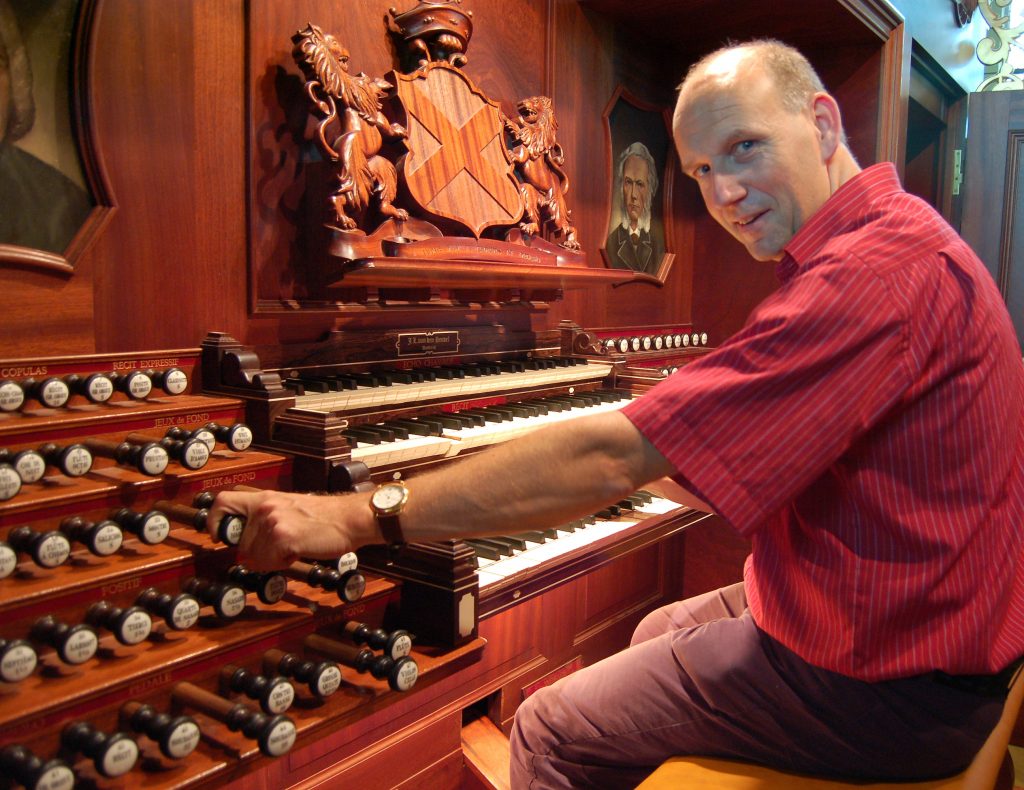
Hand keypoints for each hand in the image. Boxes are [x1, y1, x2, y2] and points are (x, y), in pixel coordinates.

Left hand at [207, 489, 371, 570]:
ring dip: (271, 559)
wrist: (350, 519)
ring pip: (254, 556)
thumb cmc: (326, 516)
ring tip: (293, 547)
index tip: (219, 535)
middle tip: (276, 550)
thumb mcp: (289, 508)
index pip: (222, 502)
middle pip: (239, 542)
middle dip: (255, 552)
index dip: (214, 522)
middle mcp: (265, 508)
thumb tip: (246, 541)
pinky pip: (268, 562)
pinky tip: (297, 552)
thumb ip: (266, 519)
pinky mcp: (283, 538)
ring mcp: (273, 522)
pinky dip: (282, 563)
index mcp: (265, 498)